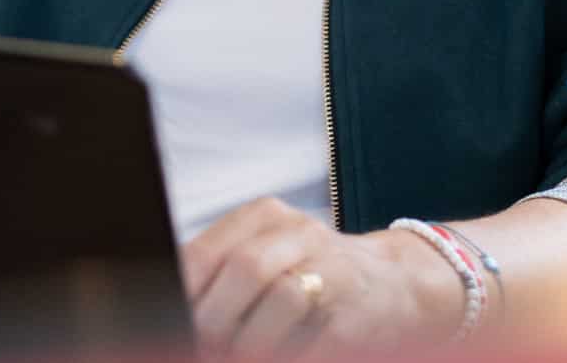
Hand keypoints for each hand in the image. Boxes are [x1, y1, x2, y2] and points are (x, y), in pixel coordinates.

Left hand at [180, 198, 465, 355]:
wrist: (398, 287)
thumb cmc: (313, 278)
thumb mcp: (265, 258)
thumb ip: (220, 277)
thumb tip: (172, 315)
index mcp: (263, 218)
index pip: (205, 252)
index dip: (182, 294)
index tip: (167, 324)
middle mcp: (299, 232)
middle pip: (243, 268)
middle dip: (214, 319)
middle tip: (202, 346)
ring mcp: (333, 267)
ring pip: (281, 296)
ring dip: (250, 343)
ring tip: (242, 354)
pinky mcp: (356, 310)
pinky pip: (313, 340)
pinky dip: (287, 356)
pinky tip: (280, 356)